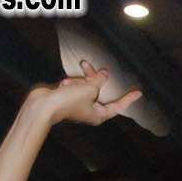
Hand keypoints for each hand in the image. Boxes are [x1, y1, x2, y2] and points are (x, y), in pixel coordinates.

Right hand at [25, 61, 141, 127]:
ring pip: (85, 86)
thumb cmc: (68, 101)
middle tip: (87, 66)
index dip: (128, 99)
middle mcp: (90, 111)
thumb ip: (99, 80)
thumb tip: (104, 74)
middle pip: (98, 90)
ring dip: (77, 82)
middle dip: (91, 79)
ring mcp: (79, 104)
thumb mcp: (89, 88)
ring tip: (67, 85)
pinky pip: (74, 86)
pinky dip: (70, 83)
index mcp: (98, 114)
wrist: (43, 105)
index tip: (138, 93)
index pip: (118, 106)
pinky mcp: (69, 98)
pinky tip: (62, 86)